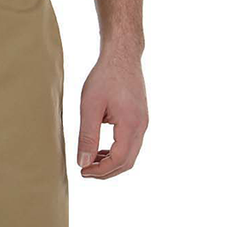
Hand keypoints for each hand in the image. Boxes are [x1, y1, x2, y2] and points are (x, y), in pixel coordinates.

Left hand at [76, 51, 147, 178]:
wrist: (122, 54)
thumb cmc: (105, 76)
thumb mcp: (90, 106)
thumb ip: (87, 136)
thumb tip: (83, 163)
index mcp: (131, 125)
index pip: (118, 160)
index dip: (101, 170)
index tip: (83, 172)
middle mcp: (142, 126)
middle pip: (127, 161)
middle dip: (107, 171)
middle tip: (86, 172)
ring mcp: (143, 122)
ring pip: (131, 154)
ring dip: (112, 162)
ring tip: (91, 161)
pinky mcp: (140, 117)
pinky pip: (131, 142)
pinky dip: (117, 150)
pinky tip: (101, 148)